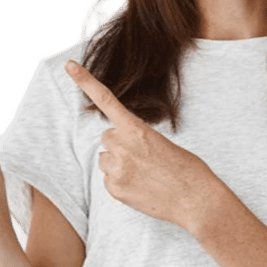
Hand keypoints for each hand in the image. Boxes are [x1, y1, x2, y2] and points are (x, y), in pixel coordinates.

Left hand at [65, 60, 214, 232]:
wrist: (196, 200)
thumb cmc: (187, 169)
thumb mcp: (163, 143)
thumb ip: (137, 138)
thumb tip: (120, 147)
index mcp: (136, 129)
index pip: (105, 100)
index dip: (85, 82)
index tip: (70, 66)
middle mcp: (122, 147)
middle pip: (107, 137)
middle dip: (120, 143)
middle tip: (143, 157)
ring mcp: (116, 169)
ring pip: (106, 160)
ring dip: (119, 163)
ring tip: (145, 174)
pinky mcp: (114, 190)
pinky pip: (109, 179)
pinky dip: (121, 182)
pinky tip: (141, 187)